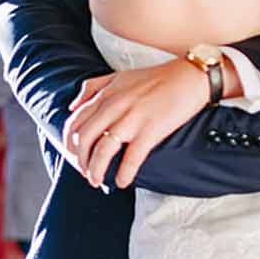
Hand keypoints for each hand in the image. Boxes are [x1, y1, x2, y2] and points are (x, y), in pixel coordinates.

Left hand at [61, 59, 209, 188]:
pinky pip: (131, 157)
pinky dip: (124, 174)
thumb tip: (72, 106)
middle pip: (85, 139)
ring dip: (96, 171)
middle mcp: (115, 106)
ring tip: (96, 181)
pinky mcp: (151, 130)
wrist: (189, 77)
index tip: (74, 155)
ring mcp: (132, 119)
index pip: (76, 122)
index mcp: (106, 94)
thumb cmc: (156, 78)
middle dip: (81, 161)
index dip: (70, 143)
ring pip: (103, 150)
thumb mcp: (118, 75)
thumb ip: (92, 87)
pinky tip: (122, 182)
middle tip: (85, 172)